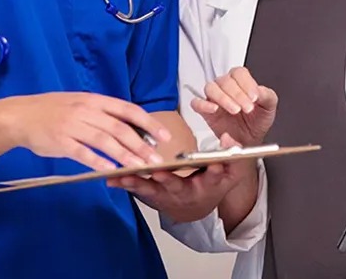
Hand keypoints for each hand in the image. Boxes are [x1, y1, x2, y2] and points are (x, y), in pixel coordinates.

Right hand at [0, 92, 169, 171]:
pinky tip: (111, 171)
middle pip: (119, 128)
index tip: (165, 137)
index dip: (148, 123)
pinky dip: (98, 162)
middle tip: (157, 160)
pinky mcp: (61, 142)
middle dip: (141, 145)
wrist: (21, 115)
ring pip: (104, 141)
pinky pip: (83, 153)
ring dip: (124, 156)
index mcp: (95, 100)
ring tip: (140, 168)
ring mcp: (73, 126)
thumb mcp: (82, 104)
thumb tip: (134, 130)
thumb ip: (105, 115)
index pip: (128, 110)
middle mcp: (87, 111)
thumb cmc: (56, 110)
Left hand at [107, 133, 249, 222]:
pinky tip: (112, 179)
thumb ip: (234, 154)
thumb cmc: (214, 183)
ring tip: (125, 175)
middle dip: (168, 180)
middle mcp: (188, 193)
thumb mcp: (231, 171)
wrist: (197, 208)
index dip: (213, 171)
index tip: (212, 164)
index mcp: (210, 185)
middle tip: (159, 172)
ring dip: (138, 183)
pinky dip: (125, 185)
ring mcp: (168, 197)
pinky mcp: (153, 197)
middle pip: (178, 187)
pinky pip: (138, 191)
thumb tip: (229, 137)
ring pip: (153, 191)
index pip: (214, 177)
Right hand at [190, 67, 276, 146]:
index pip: (239, 73)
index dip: (246, 83)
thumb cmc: (258, 120)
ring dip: (223, 98)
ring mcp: (214, 99)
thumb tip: (258, 93)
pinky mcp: (205, 112)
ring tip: (235, 110)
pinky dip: (203, 104)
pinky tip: (215, 109)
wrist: (250, 139)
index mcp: (242, 82)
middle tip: (247, 108)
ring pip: (211, 88)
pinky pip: (197, 103)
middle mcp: (227, 88)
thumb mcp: (269, 107)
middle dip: (237, 94)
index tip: (255, 97)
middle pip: (225, 80)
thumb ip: (267, 96)